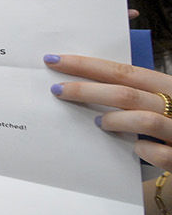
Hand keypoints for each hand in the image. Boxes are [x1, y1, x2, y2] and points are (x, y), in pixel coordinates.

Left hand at [46, 53, 171, 169]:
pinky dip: (143, 152)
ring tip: (100, 123)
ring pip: (143, 121)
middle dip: (87, 90)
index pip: (123, 70)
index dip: (87, 65)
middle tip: (57, 90)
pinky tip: (136, 150)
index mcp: (167, 85)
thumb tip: (89, 82)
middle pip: (126, 93)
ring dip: (114, 121)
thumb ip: (136, 91)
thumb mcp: (163, 97)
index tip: (55, 60)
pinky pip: (158, 154)